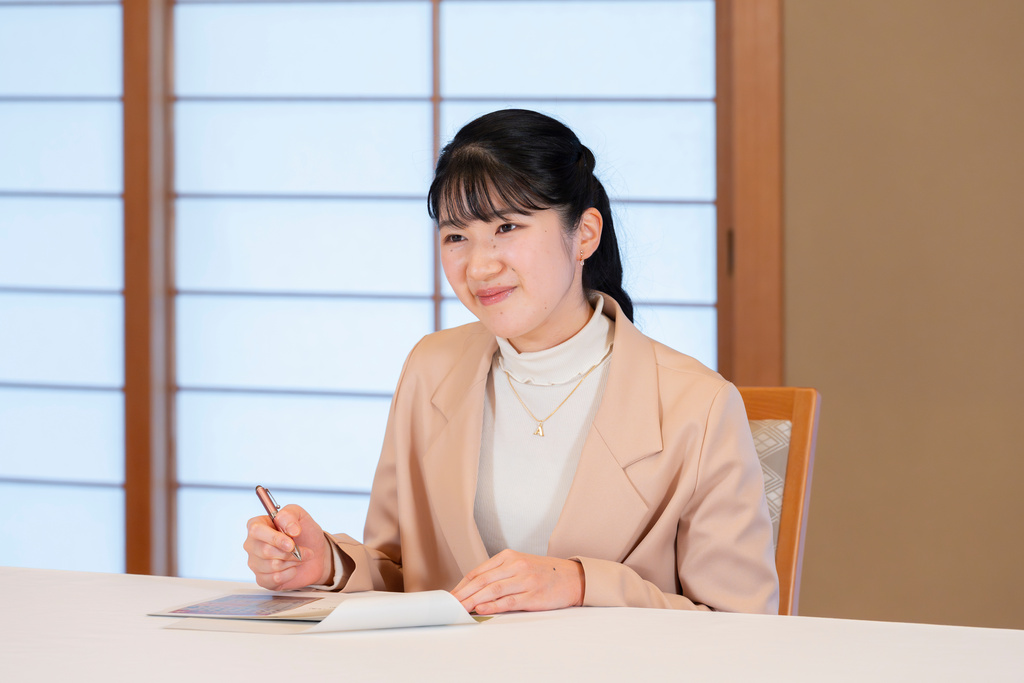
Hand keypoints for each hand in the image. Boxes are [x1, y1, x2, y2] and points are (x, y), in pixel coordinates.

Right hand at [243, 504, 331, 590]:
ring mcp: (256, 563)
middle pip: (265, 551)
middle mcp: (253, 544)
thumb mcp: (301, 516)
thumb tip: (290, 529)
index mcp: (258, 525)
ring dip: (292, 562)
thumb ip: (291, 515)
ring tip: (298, 557)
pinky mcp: (262, 579)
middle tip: (302, 550)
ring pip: (272, 566)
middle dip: (290, 552)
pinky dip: (289, 574)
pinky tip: (293, 568)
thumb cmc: (306, 534)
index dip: (274, 538)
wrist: (317, 555)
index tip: (291, 543)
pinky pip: (274, 579)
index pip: (256, 531)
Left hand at [451, 549, 584, 614]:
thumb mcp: (519, 565)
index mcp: (509, 557)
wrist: (572, 578)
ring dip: (473, 601)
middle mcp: (515, 566)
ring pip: (492, 590)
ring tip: (460, 609)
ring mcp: (524, 580)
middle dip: (463, 594)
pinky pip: (508, 601)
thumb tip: (474, 590)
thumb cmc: (543, 573)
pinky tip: (481, 609)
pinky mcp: (532, 595)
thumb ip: (499, 574)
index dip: (462, 585)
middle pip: (482, 581)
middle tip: (449, 605)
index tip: (450, 596)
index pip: (478, 571)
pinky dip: (492, 606)